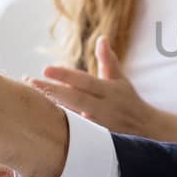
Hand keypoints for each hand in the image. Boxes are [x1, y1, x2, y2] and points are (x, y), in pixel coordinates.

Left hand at [29, 36, 176, 143]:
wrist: (146, 129)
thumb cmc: (128, 100)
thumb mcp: (119, 79)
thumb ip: (108, 60)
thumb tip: (101, 39)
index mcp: (109, 90)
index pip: (84, 81)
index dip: (66, 75)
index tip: (46, 69)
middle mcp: (104, 107)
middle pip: (75, 98)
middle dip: (51, 90)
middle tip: (30, 81)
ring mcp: (100, 124)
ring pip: (73, 116)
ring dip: (52, 107)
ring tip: (32, 98)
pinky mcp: (96, 138)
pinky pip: (76, 131)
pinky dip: (61, 123)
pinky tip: (43, 118)